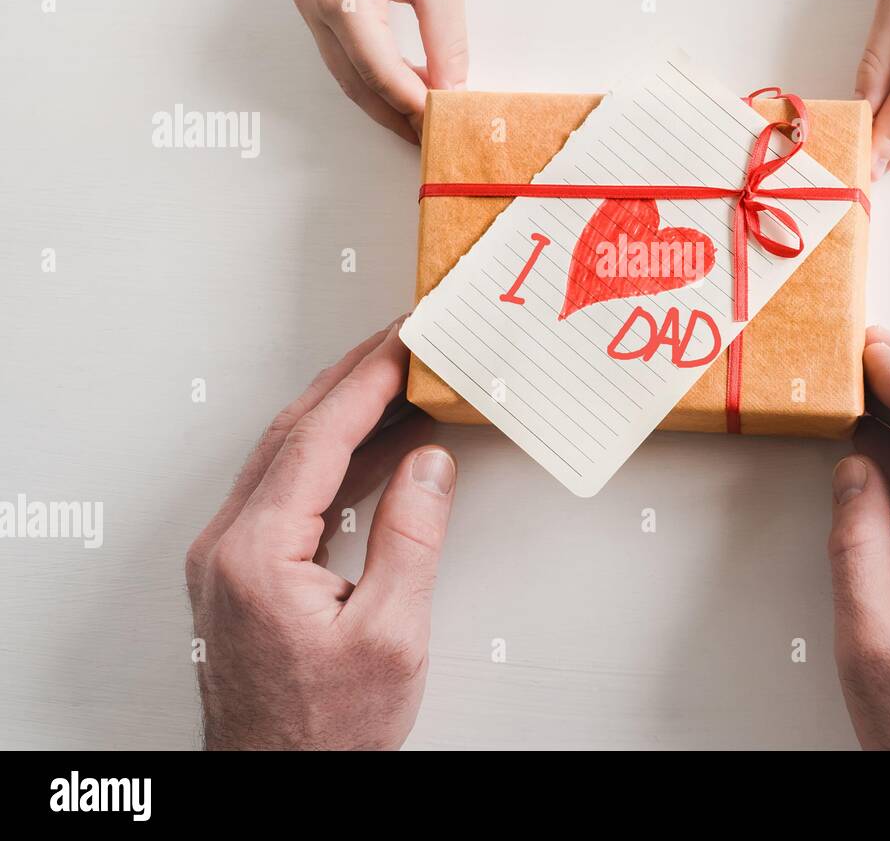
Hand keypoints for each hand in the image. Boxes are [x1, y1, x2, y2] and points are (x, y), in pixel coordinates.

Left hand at [185, 321, 457, 749]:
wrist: (280, 783)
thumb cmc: (326, 732)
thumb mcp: (390, 635)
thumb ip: (411, 537)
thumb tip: (429, 463)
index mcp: (256, 555)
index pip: (317, 439)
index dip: (367, 382)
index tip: (404, 343)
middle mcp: (228, 547)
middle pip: (293, 433)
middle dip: (352, 378)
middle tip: (400, 340)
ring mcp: (228, 558)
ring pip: (288, 456)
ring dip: (343, 413)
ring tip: (399, 381)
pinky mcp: (242, 571)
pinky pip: (289, 490)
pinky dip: (336, 458)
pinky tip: (379, 447)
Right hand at [293, 0, 466, 142]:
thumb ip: (446, 41)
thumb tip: (453, 94)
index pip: (378, 70)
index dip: (413, 105)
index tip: (446, 127)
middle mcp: (314, 4)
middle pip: (357, 82)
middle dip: (397, 116)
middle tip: (435, 143)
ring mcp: (311, 6)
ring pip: (349, 77)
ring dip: (387, 105)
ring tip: (426, 128)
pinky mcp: (321, 6)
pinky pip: (348, 59)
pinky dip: (378, 82)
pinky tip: (410, 96)